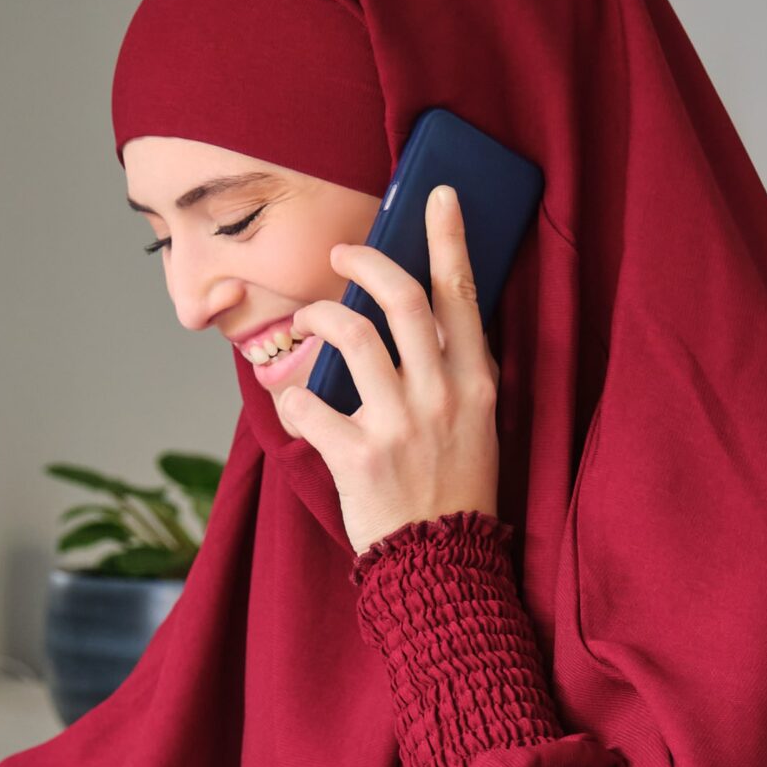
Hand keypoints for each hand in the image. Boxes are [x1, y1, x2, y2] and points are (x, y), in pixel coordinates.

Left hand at [272, 183, 501, 553]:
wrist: (443, 569)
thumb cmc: (454, 491)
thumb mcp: (476, 425)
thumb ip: (453, 373)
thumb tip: (420, 318)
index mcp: (476, 384)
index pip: (462, 295)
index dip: (449, 239)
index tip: (436, 197)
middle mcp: (442, 396)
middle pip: (400, 298)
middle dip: (363, 260)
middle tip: (339, 255)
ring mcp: (400, 425)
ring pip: (350, 335)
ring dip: (319, 318)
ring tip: (308, 322)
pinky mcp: (358, 457)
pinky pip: (306, 403)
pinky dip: (290, 397)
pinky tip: (294, 405)